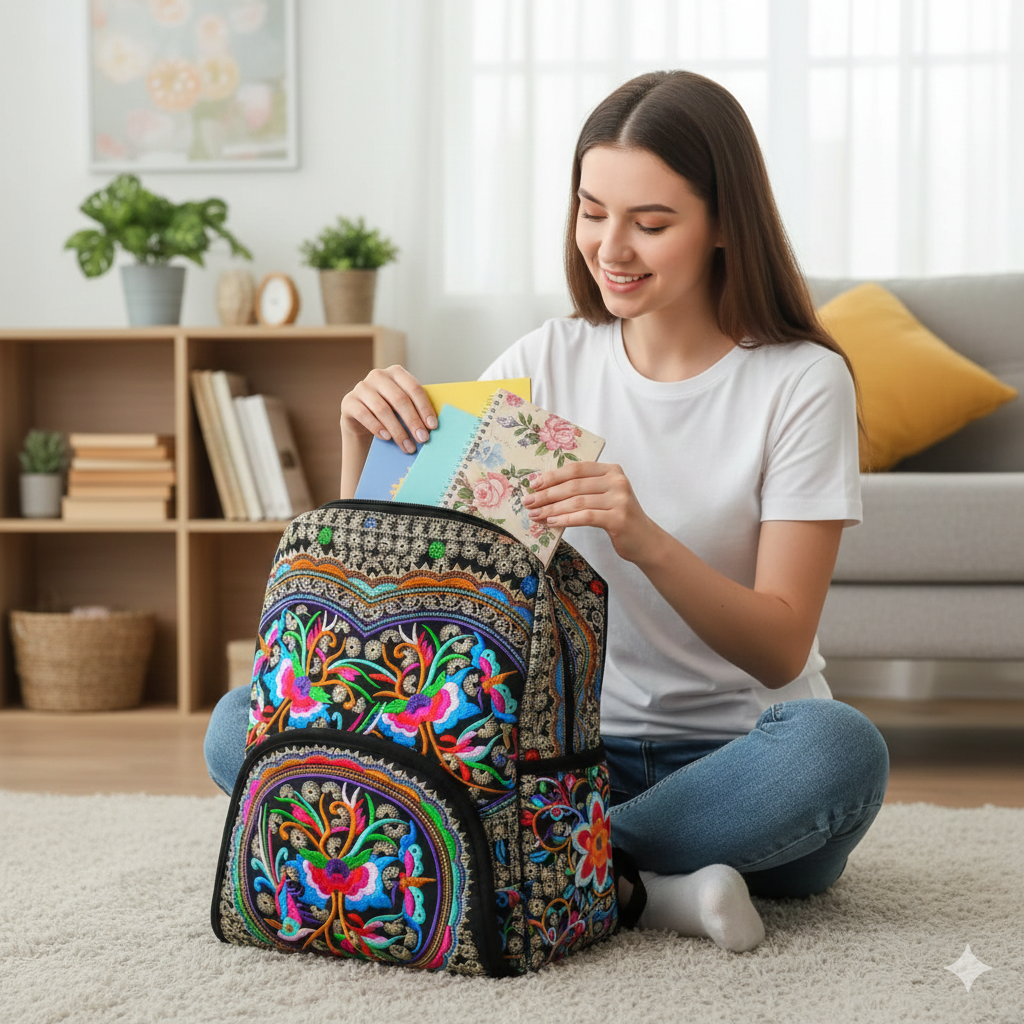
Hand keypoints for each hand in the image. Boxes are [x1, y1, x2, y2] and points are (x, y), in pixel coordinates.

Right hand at [340, 365, 436, 454]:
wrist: (362, 419)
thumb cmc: (390, 412)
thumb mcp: (403, 407)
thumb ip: (416, 409)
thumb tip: (433, 426)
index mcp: (396, 372)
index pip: (414, 388)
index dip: (424, 408)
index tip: (432, 426)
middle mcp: (378, 376)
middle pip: (399, 399)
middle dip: (413, 421)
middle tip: (422, 439)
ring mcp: (362, 387)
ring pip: (382, 409)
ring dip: (397, 430)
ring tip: (407, 446)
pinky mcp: (349, 401)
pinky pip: (364, 415)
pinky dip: (377, 427)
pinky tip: (387, 438)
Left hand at [521, 462, 660, 564]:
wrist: (645, 540)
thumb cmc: (618, 517)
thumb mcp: (604, 496)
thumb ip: (583, 488)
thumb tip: (545, 489)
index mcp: (612, 470)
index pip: (576, 469)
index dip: (553, 475)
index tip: (533, 484)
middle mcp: (617, 481)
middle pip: (574, 485)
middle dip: (547, 494)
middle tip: (528, 502)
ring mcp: (619, 499)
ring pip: (577, 501)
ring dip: (552, 509)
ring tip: (535, 515)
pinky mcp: (618, 518)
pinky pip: (585, 517)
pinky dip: (565, 520)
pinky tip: (551, 523)